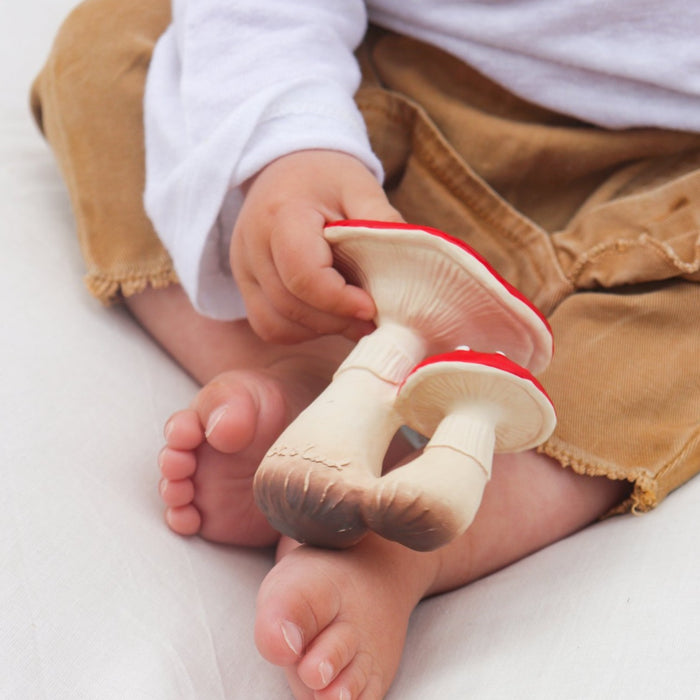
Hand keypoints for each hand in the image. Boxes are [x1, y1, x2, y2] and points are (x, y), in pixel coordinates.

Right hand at [231, 150, 402, 342]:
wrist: (286, 168)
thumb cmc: (326, 177)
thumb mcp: (360, 186)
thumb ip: (382, 224)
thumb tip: (412, 271)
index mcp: (281, 214)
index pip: (303, 274)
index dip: (339, 300)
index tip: (371, 308)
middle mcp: (252, 244)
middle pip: (291, 304)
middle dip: (337, 320)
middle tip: (372, 319)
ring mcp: (243, 268)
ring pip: (277, 323)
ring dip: (320, 328)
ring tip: (350, 315)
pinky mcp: (245, 285)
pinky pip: (269, 326)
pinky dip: (301, 330)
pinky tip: (326, 315)